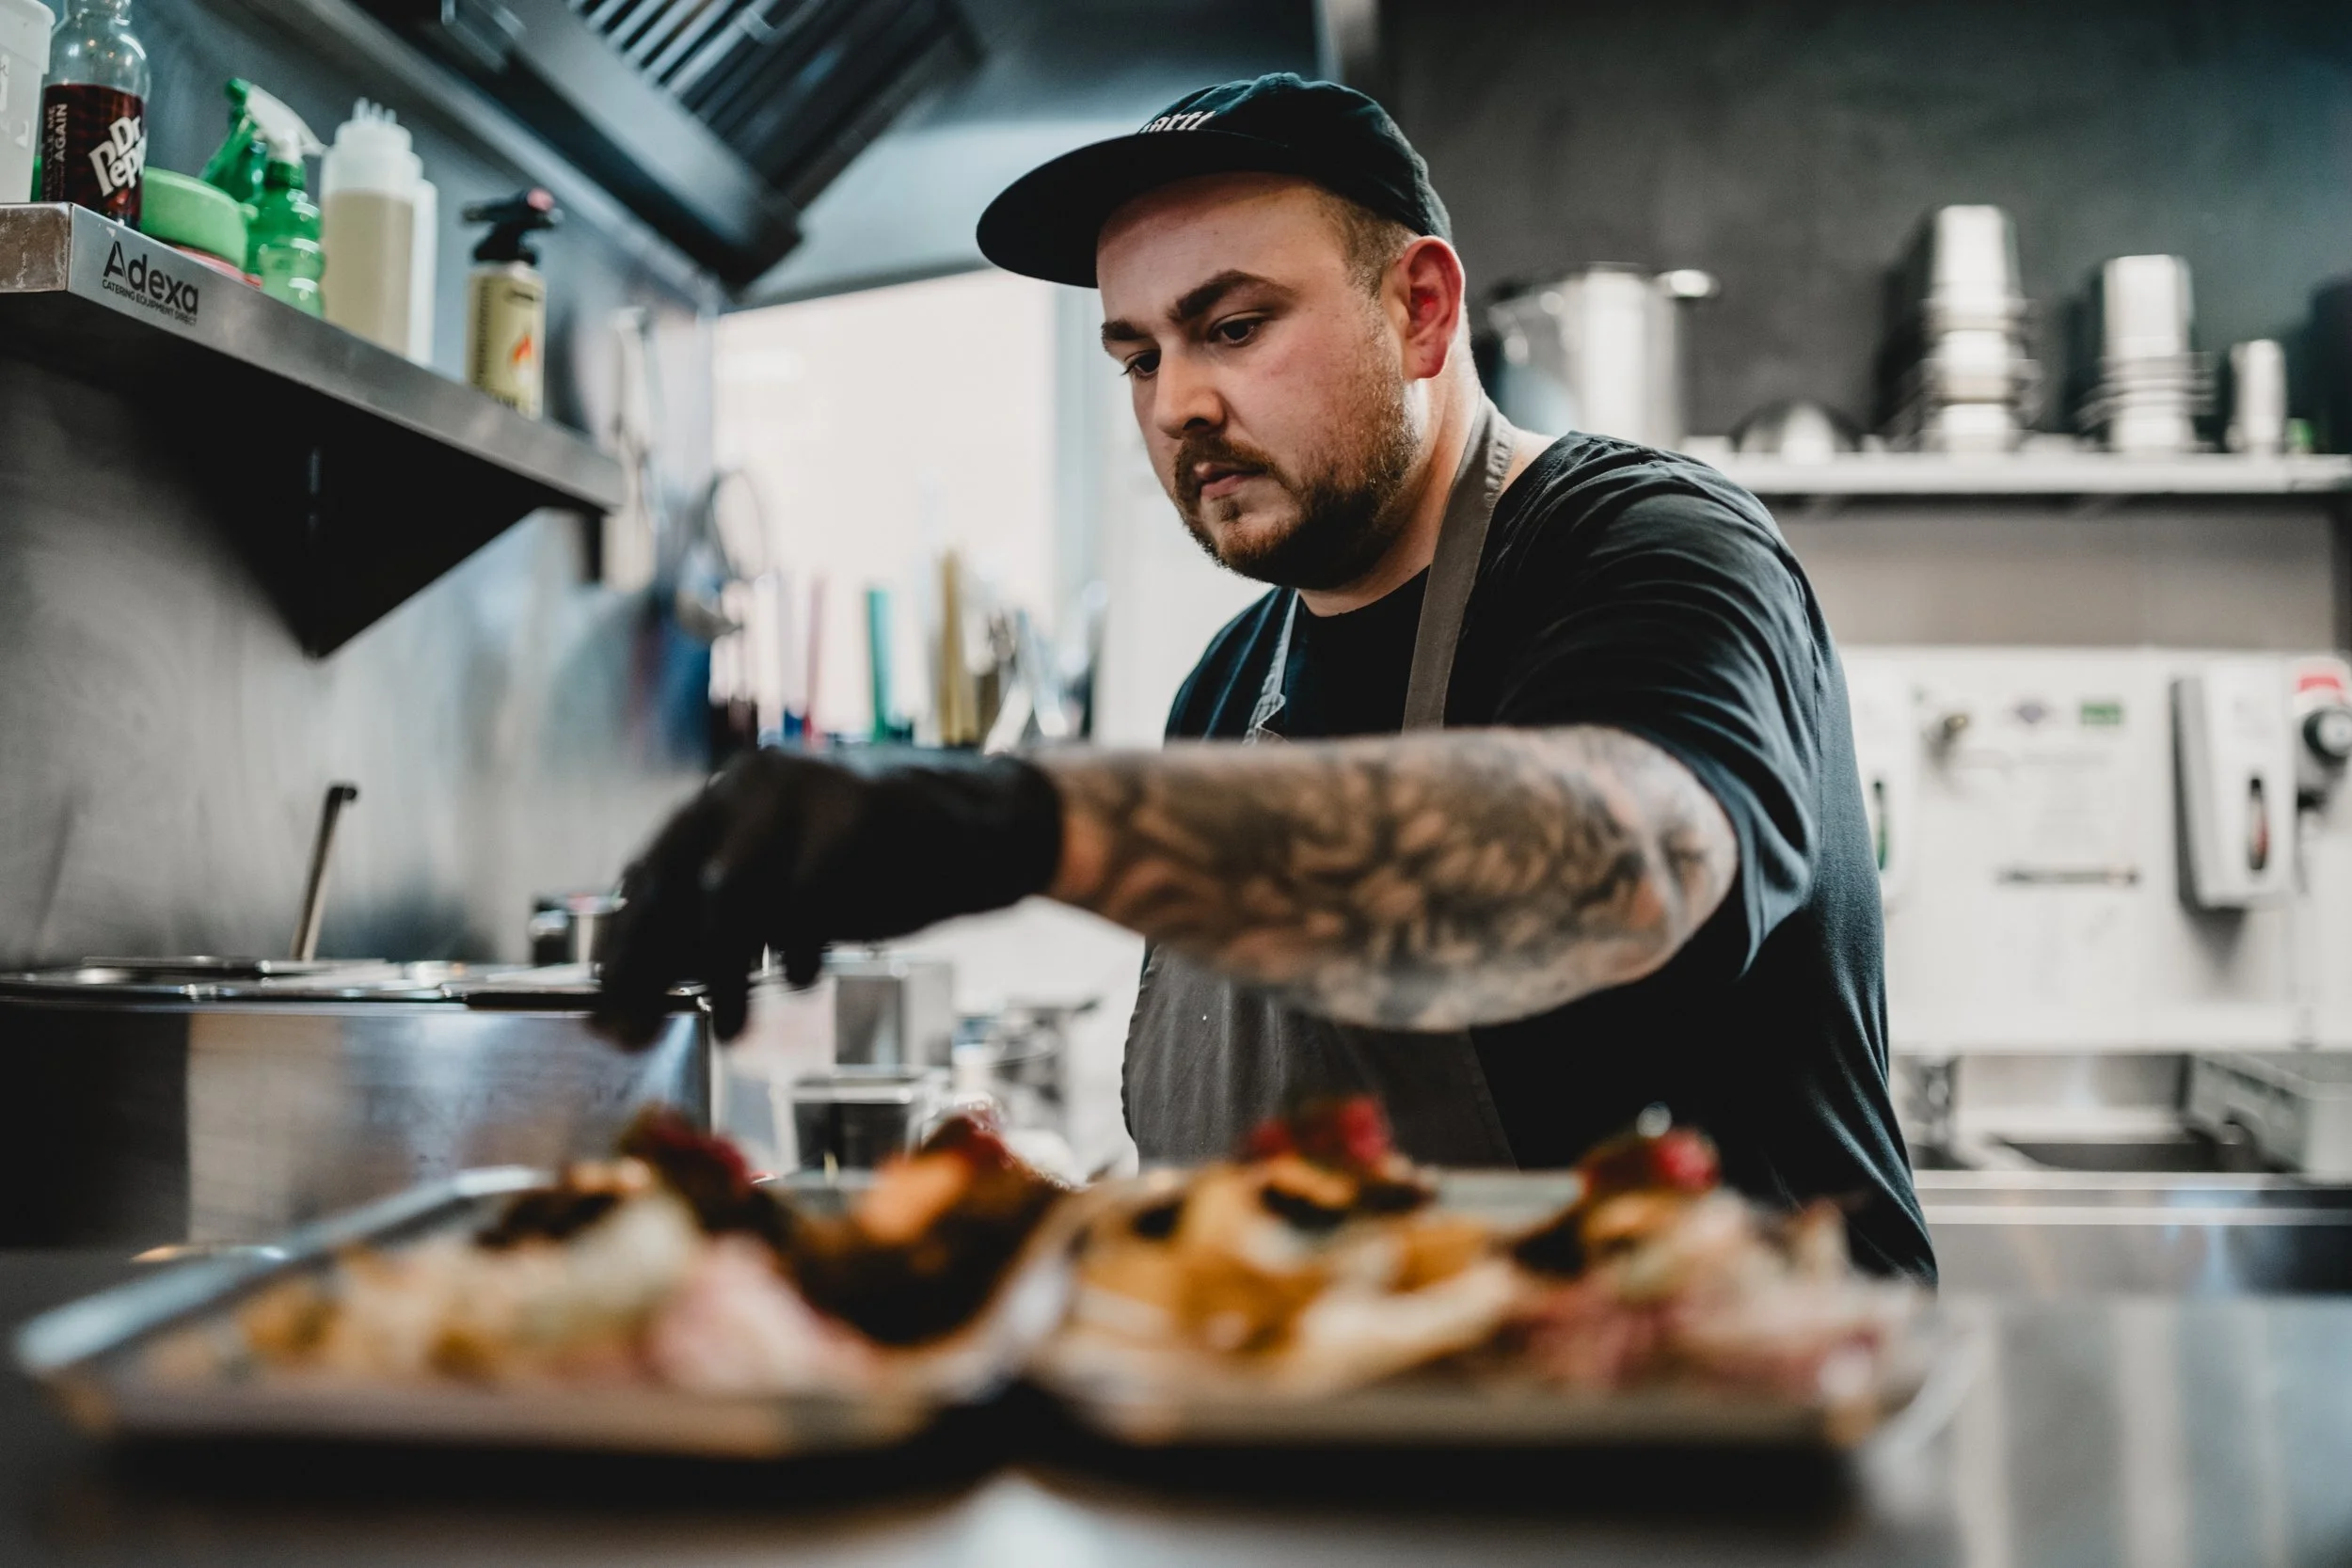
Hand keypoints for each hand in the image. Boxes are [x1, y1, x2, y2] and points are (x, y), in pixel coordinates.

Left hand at [596, 747, 1062, 1042]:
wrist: (988, 823)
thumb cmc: (885, 863)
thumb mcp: (795, 888)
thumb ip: (733, 920)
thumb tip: (655, 982)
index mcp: (727, 796)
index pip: (651, 871)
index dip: (621, 944)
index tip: (604, 1008)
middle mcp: (753, 782)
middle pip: (676, 881)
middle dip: (646, 966)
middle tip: (629, 1033)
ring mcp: (807, 790)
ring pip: (731, 890)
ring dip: (721, 970)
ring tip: (730, 1028)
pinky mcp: (860, 810)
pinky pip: (810, 891)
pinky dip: (799, 946)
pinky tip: (801, 978)